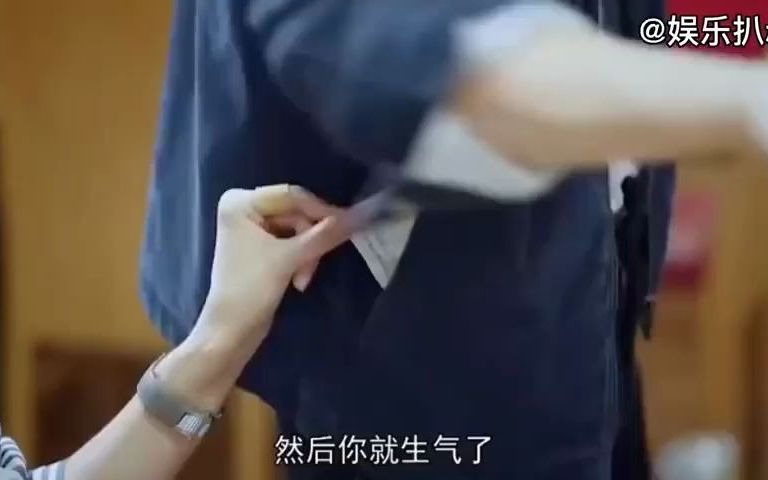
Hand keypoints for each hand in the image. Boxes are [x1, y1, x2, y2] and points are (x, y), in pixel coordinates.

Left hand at [196, 184, 349, 341]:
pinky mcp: (260, 247)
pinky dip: (300, 260)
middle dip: (309, 241)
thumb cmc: (252, 288)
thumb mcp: (290, 258)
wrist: (231, 331)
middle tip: (315, 264)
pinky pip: (291, 243)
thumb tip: (362, 215)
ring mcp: (251, 228)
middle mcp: (244, 208)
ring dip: (306, 255)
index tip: (349, 225)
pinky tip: (298, 280)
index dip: (321, 210)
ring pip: (297, 230)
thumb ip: (326, 234)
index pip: (291, 196)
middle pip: (295, 213)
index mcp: (240, 202)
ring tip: (302, 279)